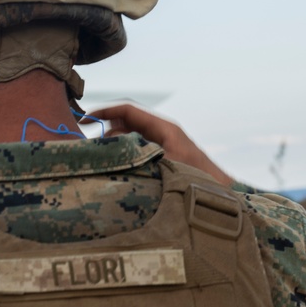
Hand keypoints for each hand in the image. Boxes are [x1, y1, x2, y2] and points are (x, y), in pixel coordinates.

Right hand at [88, 104, 233, 185]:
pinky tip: (113, 167)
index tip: (84, 119)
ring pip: (129, 139)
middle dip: (104, 129)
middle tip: (85, 141)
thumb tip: (109, 141)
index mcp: (163, 128)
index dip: (104, 112)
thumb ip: (136, 151)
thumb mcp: (162, 162)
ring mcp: (160, 147)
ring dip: (112, 145)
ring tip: (96, 156)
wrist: (221, 196)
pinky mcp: (160, 160)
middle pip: (125, 124)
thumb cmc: (197, 178)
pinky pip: (135, 152)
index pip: (127, 111)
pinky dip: (122, 155)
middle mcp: (161, 134)